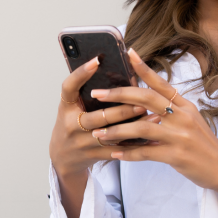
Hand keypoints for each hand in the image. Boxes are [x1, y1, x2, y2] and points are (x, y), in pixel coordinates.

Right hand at [48, 57, 146, 180]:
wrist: (63, 157)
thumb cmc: (72, 125)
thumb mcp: (73, 107)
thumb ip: (88, 94)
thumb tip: (120, 74)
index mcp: (66, 107)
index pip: (69, 86)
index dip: (81, 73)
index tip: (97, 60)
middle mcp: (72, 124)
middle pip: (98, 116)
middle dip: (122, 110)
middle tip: (142, 103)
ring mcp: (82, 142)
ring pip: (112, 135)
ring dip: (135, 127)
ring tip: (154, 118)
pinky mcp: (93, 155)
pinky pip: (118, 151)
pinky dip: (136, 145)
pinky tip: (152, 140)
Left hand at [90, 49, 217, 197]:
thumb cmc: (202, 144)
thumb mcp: (190, 120)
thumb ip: (170, 110)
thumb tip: (143, 102)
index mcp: (185, 105)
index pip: (161, 82)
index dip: (144, 67)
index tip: (128, 52)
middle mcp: (182, 116)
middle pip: (146, 98)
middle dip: (118, 95)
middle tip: (97, 94)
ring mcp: (179, 136)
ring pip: (141, 127)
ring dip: (117, 129)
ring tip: (99, 132)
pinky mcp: (176, 156)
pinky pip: (146, 152)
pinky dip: (128, 153)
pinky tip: (114, 153)